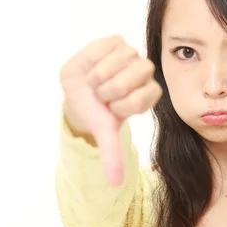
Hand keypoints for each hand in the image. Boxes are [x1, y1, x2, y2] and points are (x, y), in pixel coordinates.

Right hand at [59, 35, 161, 185]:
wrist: (78, 93)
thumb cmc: (97, 111)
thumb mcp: (105, 133)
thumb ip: (112, 155)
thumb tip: (115, 185)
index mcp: (148, 94)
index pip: (146, 96)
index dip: (123, 104)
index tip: (112, 109)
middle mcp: (144, 73)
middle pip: (138, 74)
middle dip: (112, 89)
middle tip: (102, 95)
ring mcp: (132, 55)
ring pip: (124, 58)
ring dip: (101, 73)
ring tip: (95, 81)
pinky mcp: (117, 41)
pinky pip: (109, 45)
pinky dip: (95, 57)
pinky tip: (92, 65)